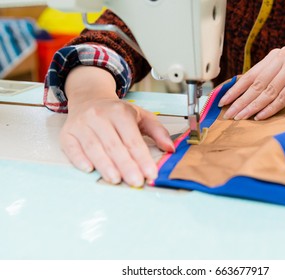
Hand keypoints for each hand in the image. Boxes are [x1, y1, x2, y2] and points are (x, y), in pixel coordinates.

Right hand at [61, 65, 173, 186]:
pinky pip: (72, 147)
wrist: (89, 98)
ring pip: (94, 148)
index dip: (142, 158)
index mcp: (120, 112)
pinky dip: (79, 159)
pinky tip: (89, 169)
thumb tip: (170, 148)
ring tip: (116, 180)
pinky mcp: (67, 133)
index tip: (150, 173)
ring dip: (105, 165)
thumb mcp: (141, 116)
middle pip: (114, 145)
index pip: (133, 139)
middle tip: (136, 181)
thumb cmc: (116, 112)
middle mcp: (99, 116)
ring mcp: (82, 124)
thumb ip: (157, 131)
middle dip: (126, 165)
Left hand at [218, 46, 284, 119]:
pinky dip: (269, 109)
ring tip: (240, 118)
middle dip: (240, 101)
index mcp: (275, 55)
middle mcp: (283, 56)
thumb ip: (268, 79)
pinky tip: (259, 117)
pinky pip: (281, 97)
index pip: (250, 75)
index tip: (223, 101)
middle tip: (229, 114)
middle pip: (256, 84)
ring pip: (267, 92)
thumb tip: (242, 96)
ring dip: (251, 107)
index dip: (235, 89)